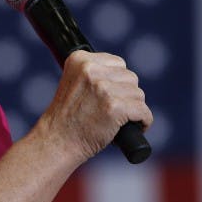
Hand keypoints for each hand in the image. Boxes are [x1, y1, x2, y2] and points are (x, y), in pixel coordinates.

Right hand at [36, 52, 152, 163]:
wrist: (57, 142)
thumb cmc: (67, 117)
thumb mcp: (74, 83)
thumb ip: (94, 74)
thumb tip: (124, 76)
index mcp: (80, 59)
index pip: (118, 63)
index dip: (118, 82)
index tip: (112, 95)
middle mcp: (91, 70)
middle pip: (130, 78)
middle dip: (127, 95)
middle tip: (115, 110)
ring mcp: (103, 88)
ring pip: (138, 94)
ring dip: (134, 109)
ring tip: (120, 121)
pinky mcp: (115, 107)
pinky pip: (143, 111)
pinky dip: (144, 121)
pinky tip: (137, 127)